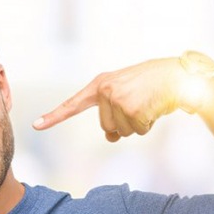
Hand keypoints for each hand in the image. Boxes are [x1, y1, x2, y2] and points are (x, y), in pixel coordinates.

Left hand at [33, 57, 186, 141]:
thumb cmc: (149, 86)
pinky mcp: (132, 109)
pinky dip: (148, 125)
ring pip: (121, 133)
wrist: (176, 75)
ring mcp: (118, 100)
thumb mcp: (124, 96)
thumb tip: (110, 138)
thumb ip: (111, 115)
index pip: (73, 105)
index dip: (54, 116)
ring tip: (146, 104)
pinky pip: (137, 131)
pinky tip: (153, 108)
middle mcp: (105, 91)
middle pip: (107, 128)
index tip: (36, 125)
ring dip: (137, 125)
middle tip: (138, 105)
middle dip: (124, 124)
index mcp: (100, 85)